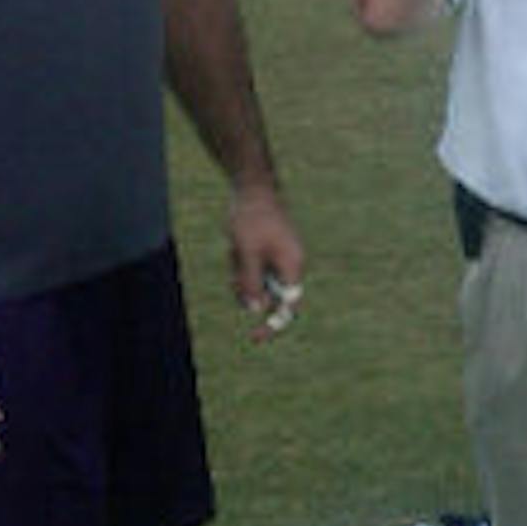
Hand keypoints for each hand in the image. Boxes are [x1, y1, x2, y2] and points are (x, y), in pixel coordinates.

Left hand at [228, 183, 306, 342]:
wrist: (252, 188)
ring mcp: (279, 258)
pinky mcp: (268, 252)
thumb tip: (255, 310)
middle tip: (234, 268)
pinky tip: (235, 245)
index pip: (287, 305)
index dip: (273, 323)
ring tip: (235, 249)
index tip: (254, 338)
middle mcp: (290, 264)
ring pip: (257, 283)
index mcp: (292, 266)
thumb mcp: (247, 252)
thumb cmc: (252, 219)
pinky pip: (252, 270)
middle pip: (268, 295)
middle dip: (247, 288)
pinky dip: (240, 264)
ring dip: (241, 274)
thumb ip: (252, 282)